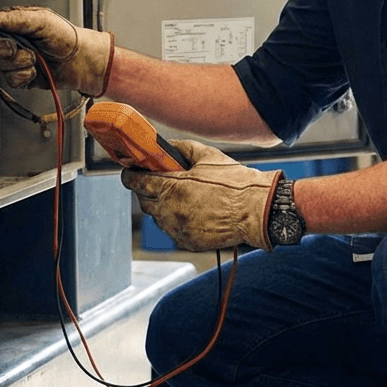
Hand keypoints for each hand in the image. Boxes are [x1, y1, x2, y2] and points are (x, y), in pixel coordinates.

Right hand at [0, 6, 114, 96]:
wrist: (82, 61)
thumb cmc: (67, 37)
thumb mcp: (42, 20)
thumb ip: (16, 18)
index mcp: (14, 24)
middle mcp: (13, 41)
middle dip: (5, 48)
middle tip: (20, 46)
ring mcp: (17, 60)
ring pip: (1, 65)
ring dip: (19, 63)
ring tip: (36, 58)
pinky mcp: (22, 77)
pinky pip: (11, 80)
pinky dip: (24, 76)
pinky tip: (36, 70)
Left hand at [123, 140, 280, 251]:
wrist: (255, 211)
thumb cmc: (234, 183)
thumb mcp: (208, 156)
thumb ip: (182, 148)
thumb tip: (167, 145)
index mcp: (170, 187)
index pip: (136, 182)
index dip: (131, 175)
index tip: (132, 172)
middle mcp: (169, 211)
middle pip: (144, 201)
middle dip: (148, 191)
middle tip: (161, 183)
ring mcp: (177, 229)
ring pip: (158, 218)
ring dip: (163, 207)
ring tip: (182, 198)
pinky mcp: (187, 242)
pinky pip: (174, 231)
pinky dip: (177, 222)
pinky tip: (193, 213)